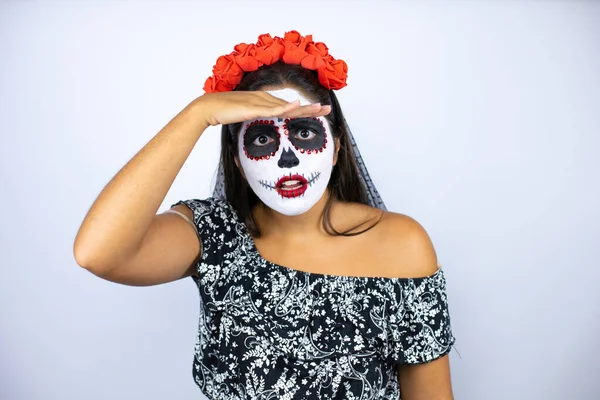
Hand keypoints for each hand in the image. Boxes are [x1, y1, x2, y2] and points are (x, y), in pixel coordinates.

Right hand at [196, 91, 331, 126]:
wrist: (209, 107)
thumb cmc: (224, 113)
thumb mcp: (245, 117)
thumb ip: (256, 119)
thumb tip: (265, 125)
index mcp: (265, 102)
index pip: (288, 108)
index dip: (304, 110)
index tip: (318, 112)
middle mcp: (266, 99)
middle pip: (292, 106)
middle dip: (311, 108)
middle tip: (328, 109)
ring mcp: (261, 102)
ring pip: (287, 107)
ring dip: (304, 108)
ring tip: (320, 108)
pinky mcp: (254, 107)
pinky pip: (273, 109)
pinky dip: (285, 108)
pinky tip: (297, 107)